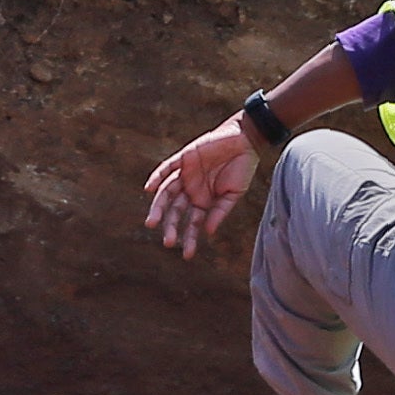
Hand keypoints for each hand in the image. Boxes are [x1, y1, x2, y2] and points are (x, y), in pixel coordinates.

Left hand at [142, 118, 260, 257]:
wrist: (245, 140)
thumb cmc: (242, 167)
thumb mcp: (234, 193)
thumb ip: (220, 211)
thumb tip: (209, 232)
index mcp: (203, 199)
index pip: (192, 222)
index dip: (189, 237)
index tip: (187, 255)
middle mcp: (191, 189)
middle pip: (175, 210)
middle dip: (171, 226)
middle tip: (168, 242)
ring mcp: (186, 174)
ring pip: (166, 193)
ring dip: (158, 208)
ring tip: (152, 224)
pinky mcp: (184, 157)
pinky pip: (167, 168)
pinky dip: (157, 177)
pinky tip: (149, 189)